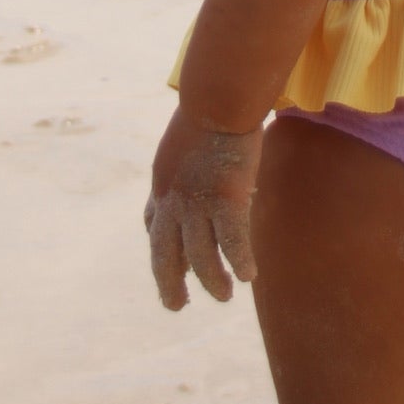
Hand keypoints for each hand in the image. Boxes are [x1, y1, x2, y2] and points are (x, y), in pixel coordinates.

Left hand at [144, 107, 262, 309]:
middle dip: (169, 285)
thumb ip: (188, 156)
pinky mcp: (226, 202)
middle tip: (178, 305)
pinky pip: (232, 244)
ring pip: (200, 258)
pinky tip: (250, 274)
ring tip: (225, 296)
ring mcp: (198, 205)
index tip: (173, 260)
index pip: (153, 224)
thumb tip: (201, 155)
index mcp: (162, 183)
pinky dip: (240, 262)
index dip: (161, 245)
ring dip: (212, 282)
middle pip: (164, 256)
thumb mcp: (184, 135)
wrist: (216, 97)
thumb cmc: (206, 104)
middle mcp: (173, 202)